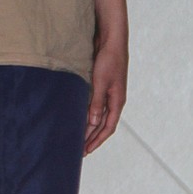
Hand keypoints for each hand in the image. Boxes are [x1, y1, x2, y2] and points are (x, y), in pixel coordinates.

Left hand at [85, 37, 126, 154]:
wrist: (111, 42)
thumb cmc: (108, 60)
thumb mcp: (101, 82)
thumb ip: (97, 102)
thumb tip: (92, 123)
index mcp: (117, 101)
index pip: (108, 127)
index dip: (97, 140)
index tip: (86, 151)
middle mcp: (113, 100)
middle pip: (102, 125)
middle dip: (91, 139)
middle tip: (78, 151)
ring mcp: (108, 94)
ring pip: (97, 117)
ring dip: (88, 129)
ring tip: (76, 140)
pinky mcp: (100, 87)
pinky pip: (94, 107)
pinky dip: (86, 116)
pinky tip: (77, 120)